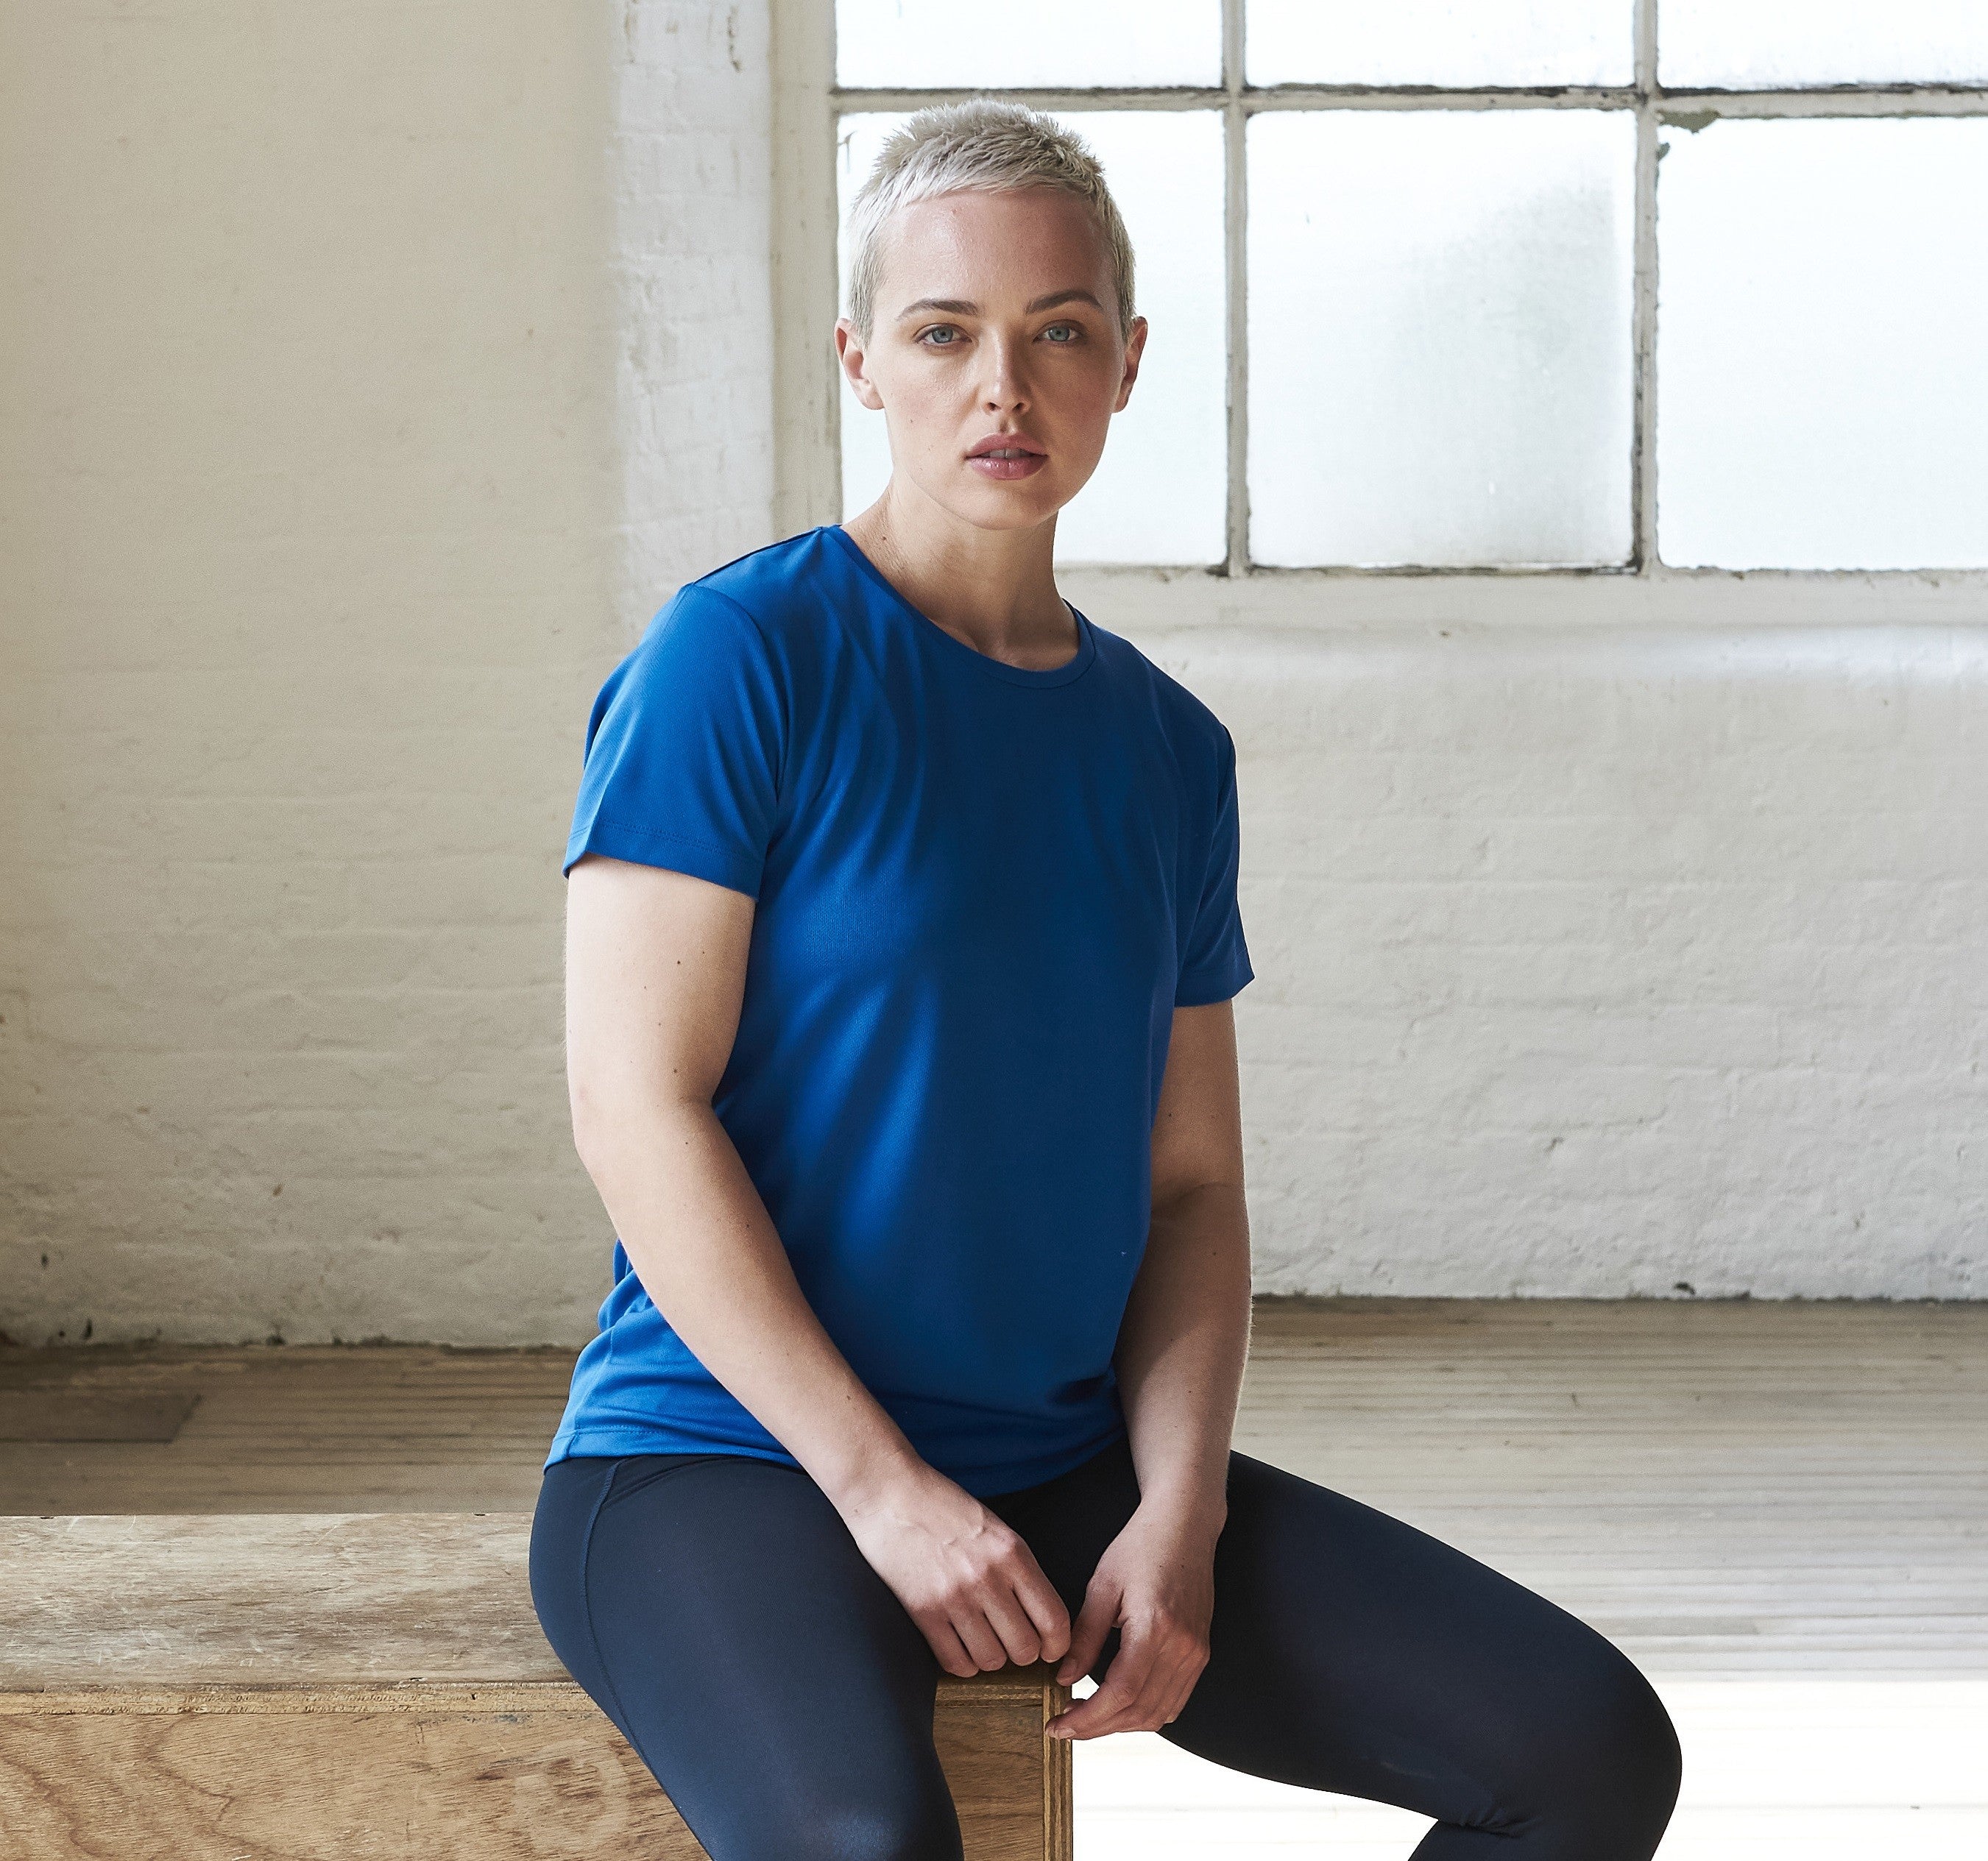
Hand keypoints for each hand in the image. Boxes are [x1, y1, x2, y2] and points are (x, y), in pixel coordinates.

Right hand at [838, 1462, 1072, 1677]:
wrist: (889, 1493)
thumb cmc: (943, 1507)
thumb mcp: (994, 1529)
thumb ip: (1017, 1568)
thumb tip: (1037, 1617)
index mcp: (1012, 1553)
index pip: (1053, 1618)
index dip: (1058, 1644)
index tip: (1051, 1649)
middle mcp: (988, 1578)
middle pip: (1025, 1648)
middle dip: (1022, 1653)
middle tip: (1010, 1641)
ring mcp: (955, 1597)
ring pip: (991, 1660)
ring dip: (990, 1657)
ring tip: (981, 1639)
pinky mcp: (923, 1611)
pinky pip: (955, 1662)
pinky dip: (961, 1663)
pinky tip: (957, 1646)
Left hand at [1047, 1500, 1218, 1740]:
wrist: (1184, 1526)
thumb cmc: (1141, 1547)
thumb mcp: (1102, 1585)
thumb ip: (1084, 1636)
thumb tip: (1064, 1677)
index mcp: (1154, 1628)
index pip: (1120, 1694)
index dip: (1087, 1719)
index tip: (1058, 1725)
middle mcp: (1182, 1647)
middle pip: (1139, 1712)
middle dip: (1098, 1728)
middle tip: (1064, 1725)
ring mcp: (1196, 1653)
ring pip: (1159, 1714)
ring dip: (1121, 1725)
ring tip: (1086, 1718)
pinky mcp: (1200, 1653)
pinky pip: (1175, 1700)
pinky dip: (1146, 1713)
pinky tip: (1119, 1706)